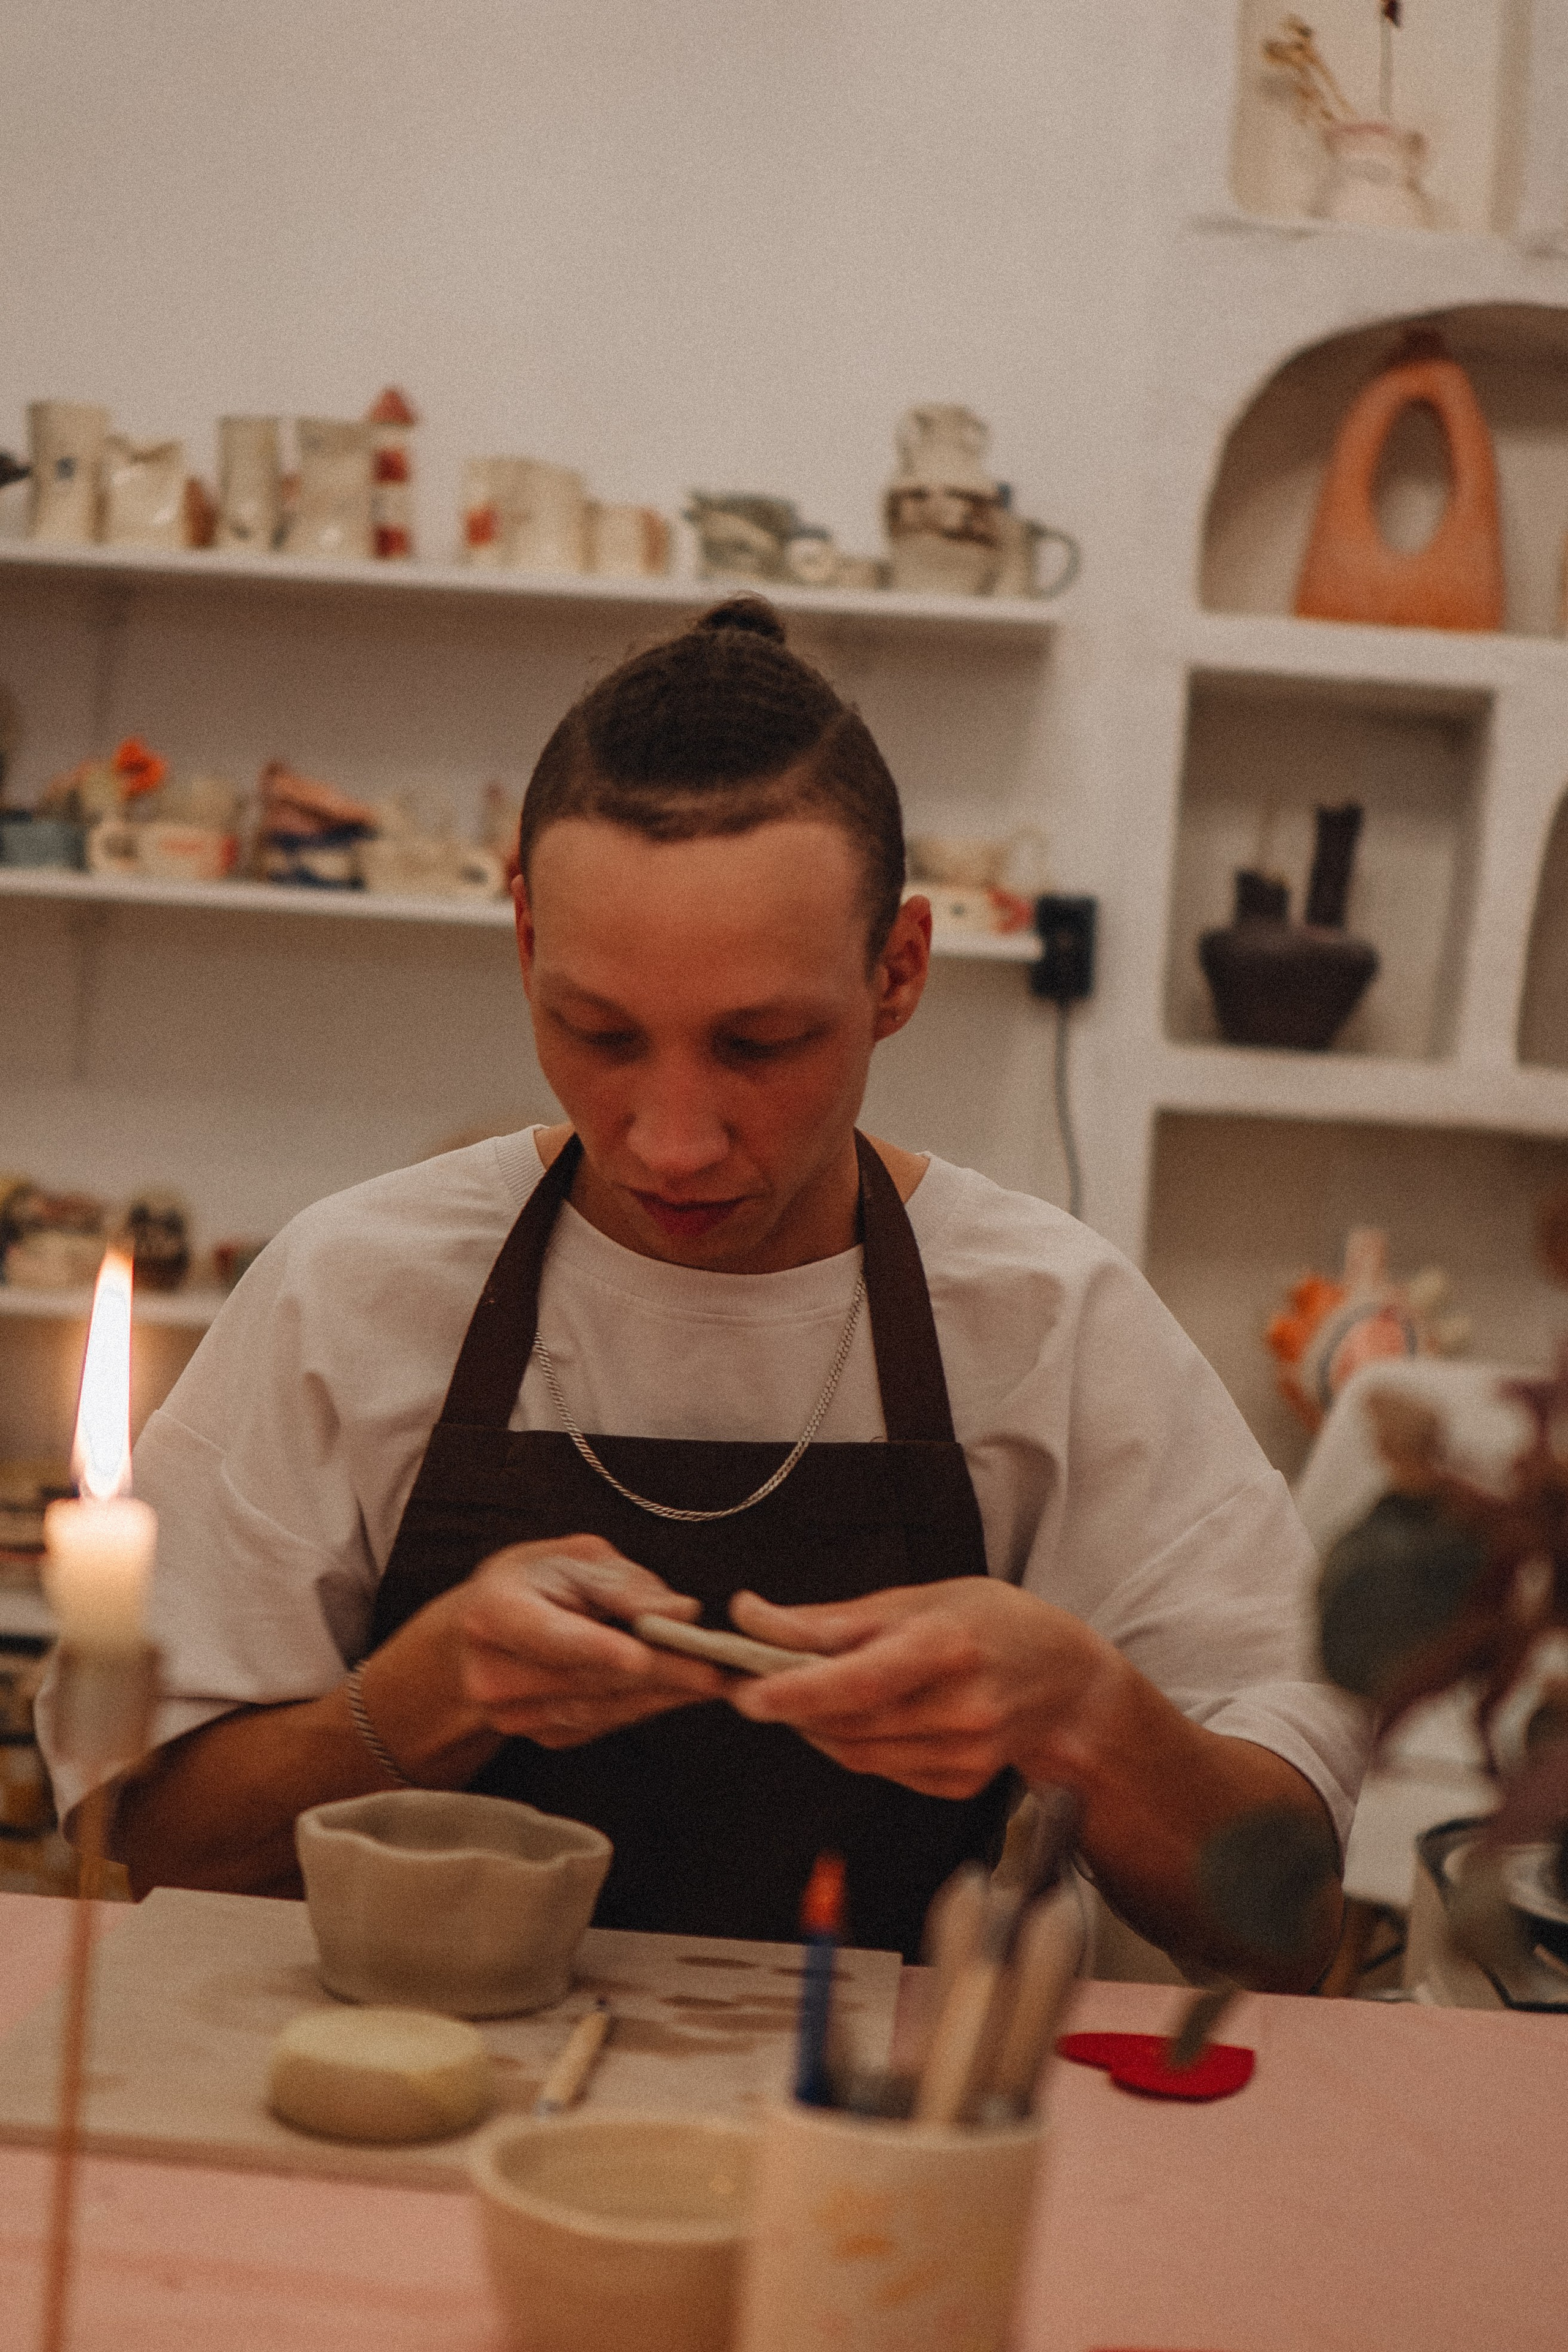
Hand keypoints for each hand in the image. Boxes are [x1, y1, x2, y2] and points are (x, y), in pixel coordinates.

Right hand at [457, 1536, 725, 1747]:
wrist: (488, 1629)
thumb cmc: (537, 1582)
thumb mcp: (576, 1559)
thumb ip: (625, 1585)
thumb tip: (680, 1612)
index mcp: (492, 1612)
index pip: (547, 1635)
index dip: (595, 1647)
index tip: (641, 1655)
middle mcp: (491, 1674)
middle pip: (586, 1679)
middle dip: (658, 1672)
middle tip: (716, 1667)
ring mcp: (513, 1715)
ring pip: (602, 1708)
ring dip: (662, 1695)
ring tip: (715, 1679)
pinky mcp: (542, 1736)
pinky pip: (604, 1724)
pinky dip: (647, 1706)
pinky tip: (683, 1690)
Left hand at [726, 1580, 1125, 1799]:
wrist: (1068, 1685)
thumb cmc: (996, 1625)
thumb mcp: (923, 1597)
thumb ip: (837, 1617)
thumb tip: (757, 1618)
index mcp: (949, 1648)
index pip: (862, 1679)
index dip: (799, 1690)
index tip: (746, 1691)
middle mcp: (960, 1709)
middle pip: (849, 1721)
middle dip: (789, 1706)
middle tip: (749, 1681)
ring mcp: (963, 1755)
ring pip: (855, 1752)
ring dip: (814, 1725)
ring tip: (800, 1693)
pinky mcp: (958, 1785)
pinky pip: (880, 1769)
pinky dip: (853, 1744)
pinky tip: (860, 1716)